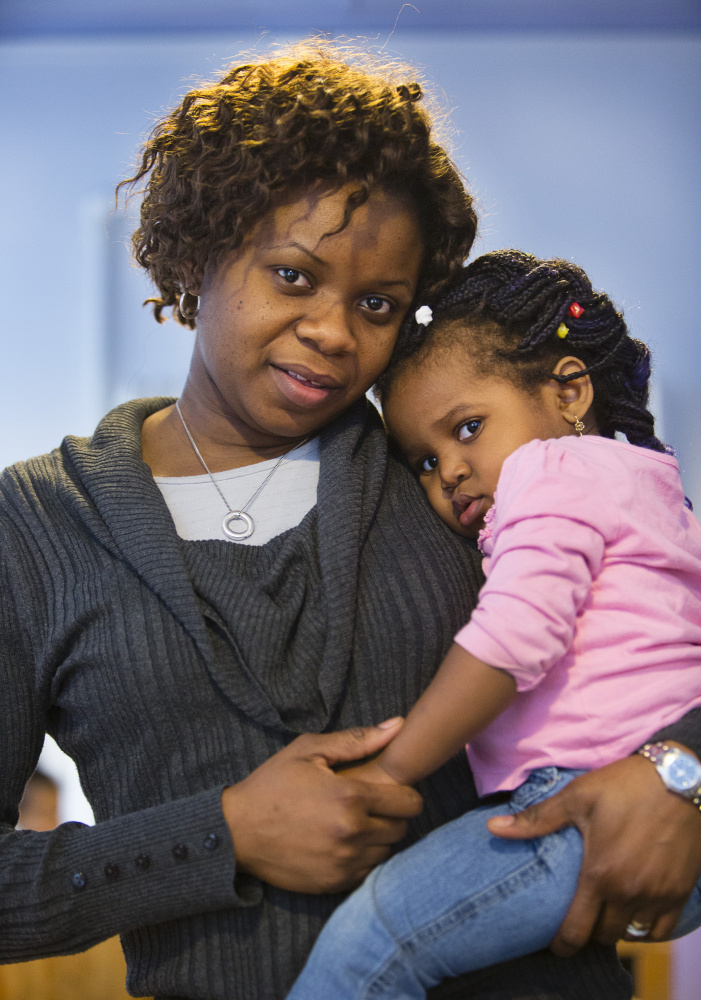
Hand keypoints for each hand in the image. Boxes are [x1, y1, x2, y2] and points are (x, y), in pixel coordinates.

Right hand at [221, 720, 422, 893]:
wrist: (237, 831)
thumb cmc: (272, 784)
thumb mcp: (309, 751)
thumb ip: (357, 740)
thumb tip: (398, 725)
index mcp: (350, 797)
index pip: (409, 802)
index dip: (405, 794)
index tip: (390, 791)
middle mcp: (352, 833)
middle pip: (401, 828)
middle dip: (392, 815)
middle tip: (370, 806)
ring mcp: (344, 862)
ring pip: (386, 851)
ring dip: (378, 838)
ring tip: (355, 824)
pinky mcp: (334, 883)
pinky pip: (368, 872)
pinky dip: (362, 859)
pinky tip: (343, 844)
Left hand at [486, 754, 700, 954]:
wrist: (679, 778)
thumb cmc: (624, 785)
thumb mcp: (577, 797)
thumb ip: (537, 820)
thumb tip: (492, 828)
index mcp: (601, 874)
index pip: (577, 931)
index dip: (562, 945)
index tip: (555, 944)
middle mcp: (630, 893)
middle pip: (604, 936)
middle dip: (589, 931)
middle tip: (581, 915)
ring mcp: (658, 895)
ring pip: (633, 935)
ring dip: (617, 928)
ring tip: (605, 910)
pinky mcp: (680, 891)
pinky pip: (661, 930)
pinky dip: (646, 927)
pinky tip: (635, 908)